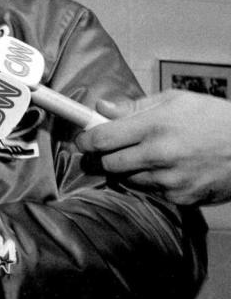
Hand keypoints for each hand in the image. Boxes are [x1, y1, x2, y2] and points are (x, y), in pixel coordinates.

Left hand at [76, 89, 230, 204]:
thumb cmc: (214, 118)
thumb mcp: (176, 100)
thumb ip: (135, 107)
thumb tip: (101, 108)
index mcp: (154, 126)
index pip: (102, 139)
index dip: (86, 140)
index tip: (83, 140)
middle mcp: (159, 155)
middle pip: (109, 163)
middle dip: (104, 156)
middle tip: (110, 149)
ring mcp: (170, 180)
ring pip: (128, 179)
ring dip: (130, 169)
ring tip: (150, 155)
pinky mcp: (181, 198)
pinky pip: (152, 191)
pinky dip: (153, 182)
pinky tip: (170, 169)